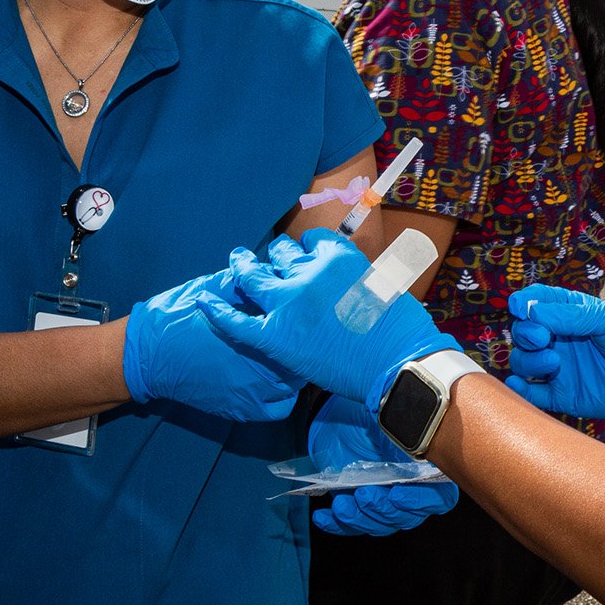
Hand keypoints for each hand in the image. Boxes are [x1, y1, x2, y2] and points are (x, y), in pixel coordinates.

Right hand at [121, 270, 301, 421]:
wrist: (149, 355)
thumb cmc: (180, 316)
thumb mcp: (215, 287)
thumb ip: (248, 281)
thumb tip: (272, 268)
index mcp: (259, 330)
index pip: (298, 325)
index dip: (301, 318)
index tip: (297, 313)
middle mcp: (263, 364)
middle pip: (303, 356)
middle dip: (301, 344)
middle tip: (297, 335)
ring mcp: (255, 391)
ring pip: (296, 383)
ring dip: (295, 370)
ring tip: (288, 358)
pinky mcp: (244, 409)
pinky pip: (281, 408)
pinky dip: (284, 397)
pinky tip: (276, 384)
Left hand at [200, 229, 454, 408]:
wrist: (398, 362)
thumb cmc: (402, 328)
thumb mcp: (382, 286)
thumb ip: (356, 278)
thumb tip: (348, 282)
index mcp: (337, 256)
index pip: (313, 241)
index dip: (308, 249)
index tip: (307, 254)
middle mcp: (308, 272)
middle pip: (280, 254)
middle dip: (275, 256)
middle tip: (270, 259)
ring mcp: (288, 303)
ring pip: (253, 278)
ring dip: (243, 268)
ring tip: (236, 263)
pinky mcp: (275, 336)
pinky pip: (236, 321)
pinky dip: (217, 310)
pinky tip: (202, 301)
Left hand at [307, 397, 458, 535]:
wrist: (339, 414)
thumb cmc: (369, 406)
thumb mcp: (382, 400)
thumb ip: (392, 399)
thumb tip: (394, 390)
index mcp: (425, 464)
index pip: (438, 495)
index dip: (420, 500)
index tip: (397, 493)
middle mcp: (409, 486)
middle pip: (407, 516)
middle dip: (383, 509)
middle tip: (364, 494)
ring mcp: (383, 498)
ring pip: (380, 524)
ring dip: (360, 519)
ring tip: (341, 504)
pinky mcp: (358, 506)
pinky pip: (351, 526)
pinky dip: (336, 524)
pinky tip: (323, 516)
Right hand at [504, 285, 604, 435]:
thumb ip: (571, 315)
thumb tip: (532, 311)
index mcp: (572, 314)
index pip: (537, 302)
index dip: (524, 302)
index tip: (520, 306)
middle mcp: (562, 339)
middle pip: (524, 332)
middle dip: (525, 332)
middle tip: (542, 337)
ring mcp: (561, 368)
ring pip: (524, 362)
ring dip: (528, 360)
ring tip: (553, 361)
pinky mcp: (563, 396)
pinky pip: (531, 394)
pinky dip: (519, 390)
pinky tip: (519, 384)